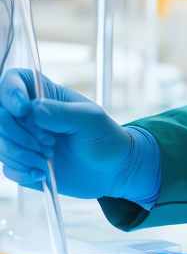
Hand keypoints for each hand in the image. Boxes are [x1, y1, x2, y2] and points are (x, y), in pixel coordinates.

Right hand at [0, 68, 159, 203]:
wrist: (110, 169)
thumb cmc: (104, 136)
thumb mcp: (90, 120)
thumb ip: (61, 113)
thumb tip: (32, 108)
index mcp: (46, 95)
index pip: (14, 81)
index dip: (11, 93)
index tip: (23, 109)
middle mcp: (29, 115)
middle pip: (1, 116)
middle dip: (19, 133)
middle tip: (49, 143)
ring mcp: (23, 139)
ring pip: (1, 144)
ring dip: (23, 154)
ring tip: (49, 158)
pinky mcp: (22, 162)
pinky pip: (7, 167)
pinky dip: (23, 171)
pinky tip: (43, 172)